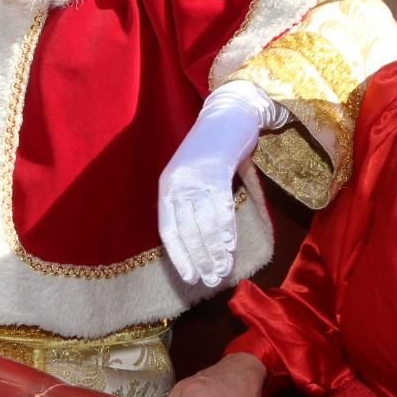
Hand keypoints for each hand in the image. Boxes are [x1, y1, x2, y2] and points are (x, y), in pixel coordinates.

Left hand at [158, 81, 277, 286]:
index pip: (168, 229)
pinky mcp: (216, 169)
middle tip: (211, 281)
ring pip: (204, 222)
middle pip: (187, 229)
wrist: (227, 116)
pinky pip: (220, 206)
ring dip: (214, 250)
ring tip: (223, 270)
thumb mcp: (192, 177)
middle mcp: (176, 182)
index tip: (190, 277)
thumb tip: (199, 244)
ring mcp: (196, 176)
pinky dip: (225, 229)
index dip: (179, 256)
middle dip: (200, 258)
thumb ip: (191, 205)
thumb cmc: (211, 152)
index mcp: (167, 187)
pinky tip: (230, 246)